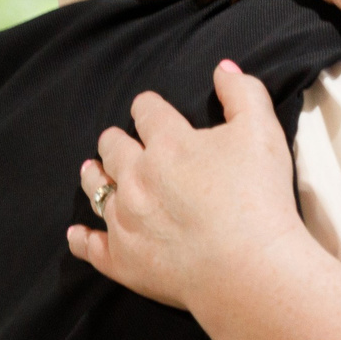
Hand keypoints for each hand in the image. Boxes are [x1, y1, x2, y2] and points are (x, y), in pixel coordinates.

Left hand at [65, 61, 312, 310]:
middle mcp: (137, 176)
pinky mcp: (124, 260)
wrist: (250, 270)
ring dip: (94, 176)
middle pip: (114, 148)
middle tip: (120, 141)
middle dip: (117, 140)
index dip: (149, 107)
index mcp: (168, 142)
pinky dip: (82, 238)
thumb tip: (223, 68)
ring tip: (92, 170)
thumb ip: (244, 93)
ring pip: (97, 190)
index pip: (147, 111)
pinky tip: (77, 233)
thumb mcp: (263, 132)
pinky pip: (91, 247)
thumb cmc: (260, 198)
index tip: (151, 109)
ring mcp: (126, 220)